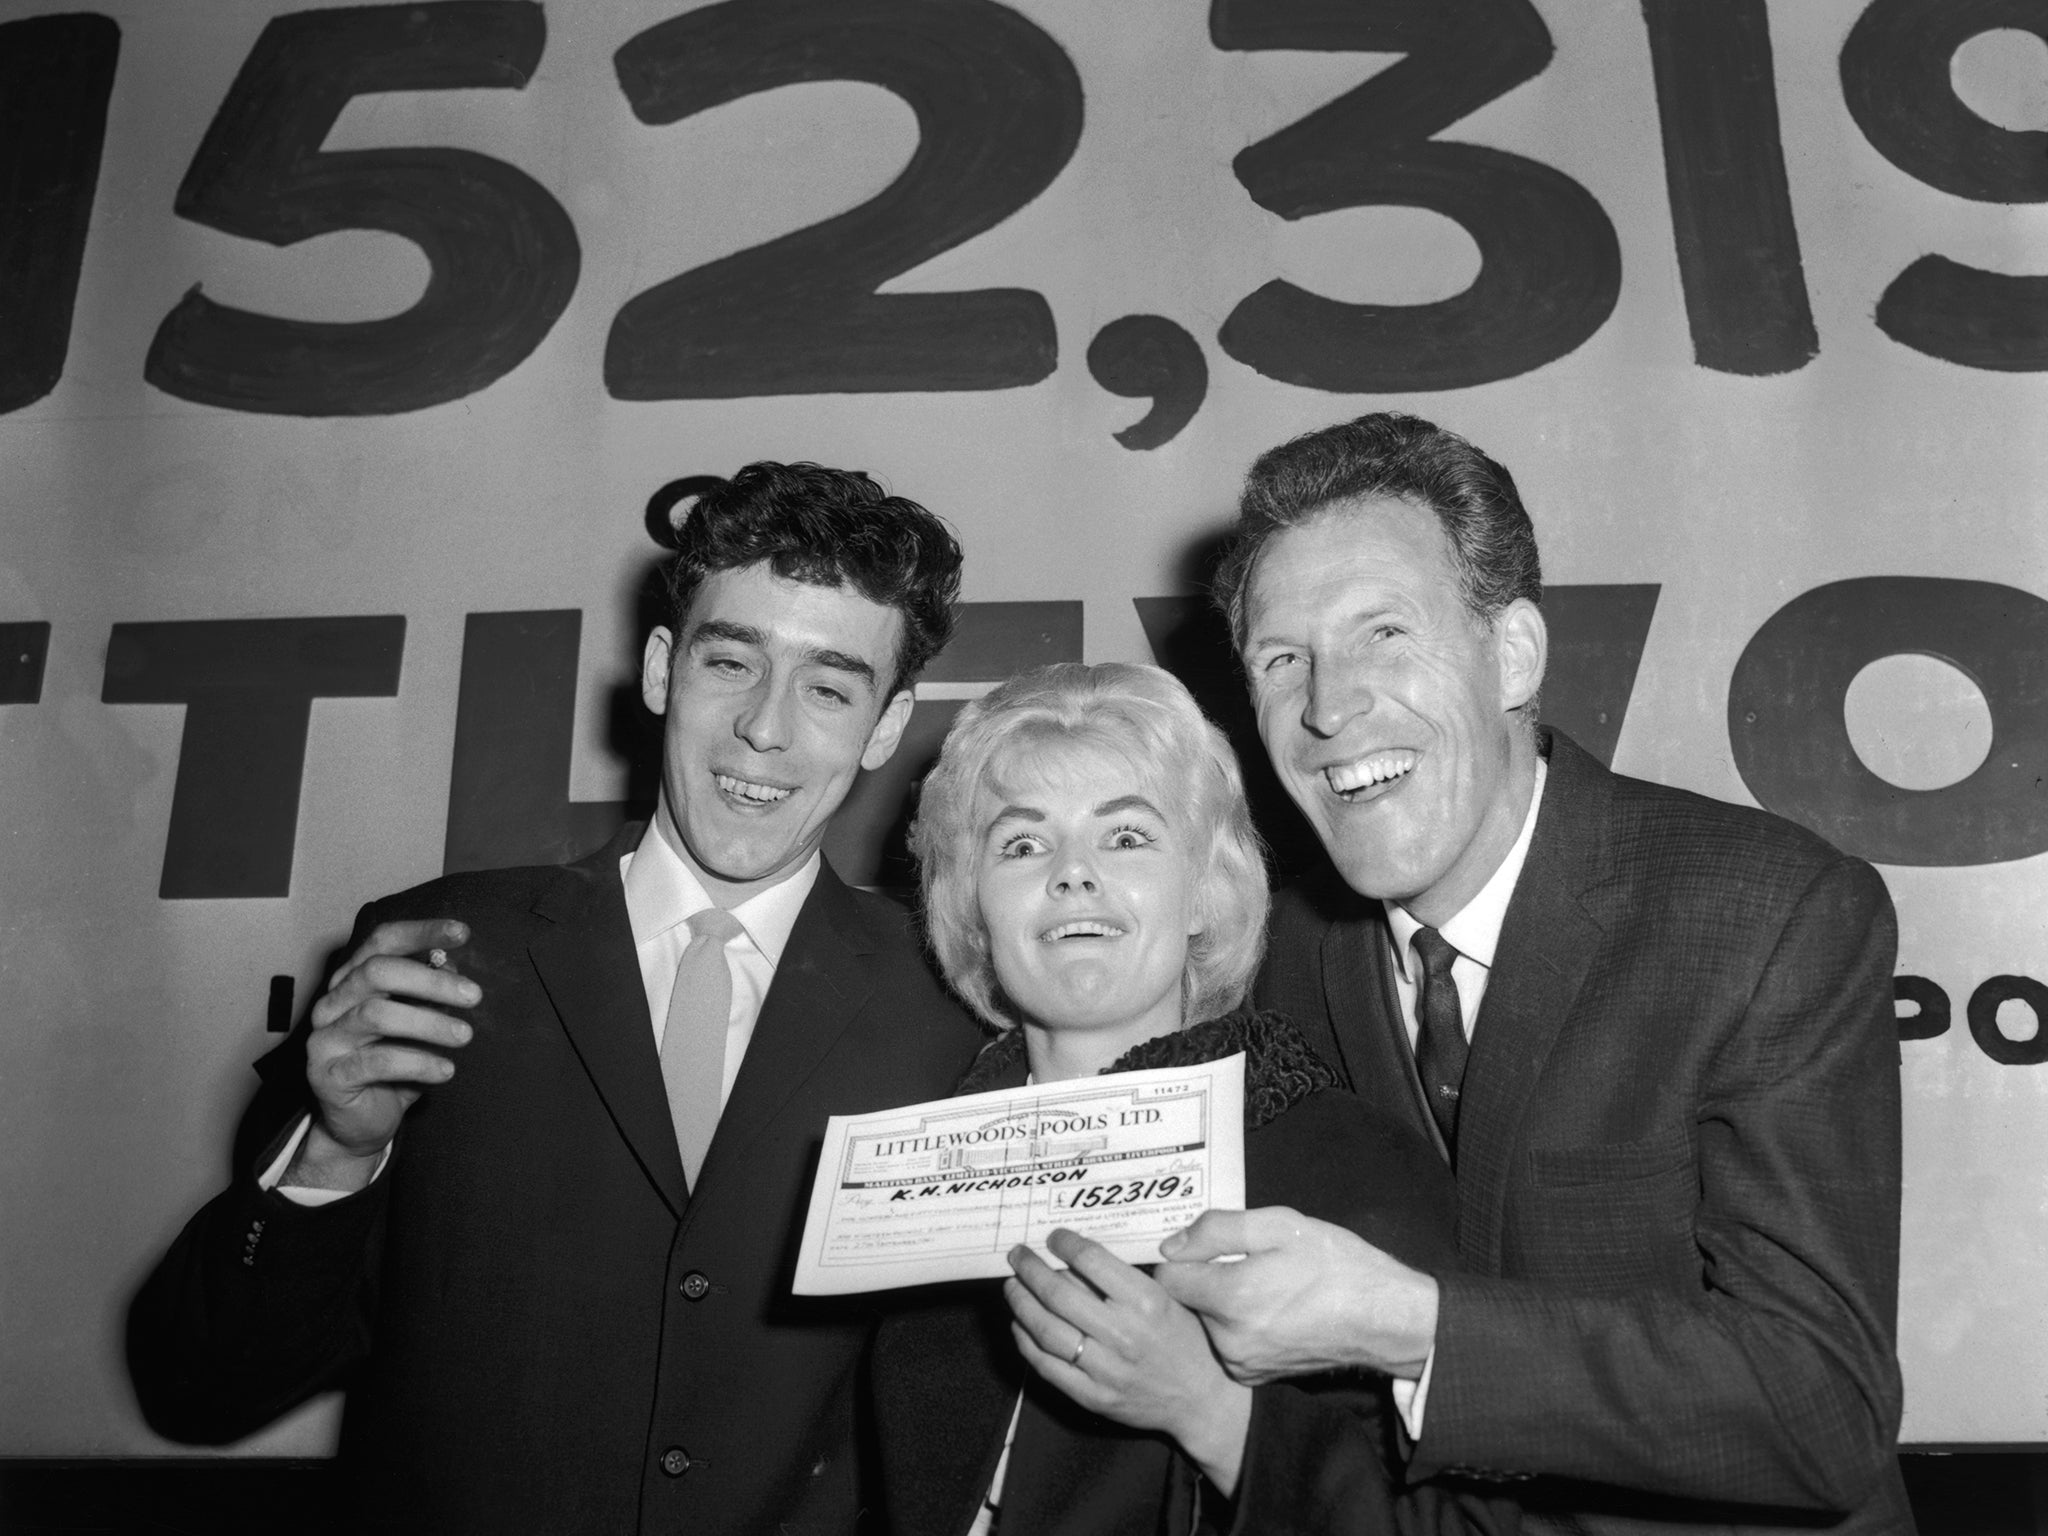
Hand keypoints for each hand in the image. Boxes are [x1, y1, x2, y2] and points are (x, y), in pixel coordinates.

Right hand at [290, 918, 479, 1190]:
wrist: (361, 1124)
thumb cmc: (394, 1066)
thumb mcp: (419, 1024)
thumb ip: (430, 994)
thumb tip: (452, 963)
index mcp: (352, 981)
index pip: (381, 941)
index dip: (420, 932)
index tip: (462, 933)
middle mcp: (332, 1003)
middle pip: (377, 972)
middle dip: (431, 981)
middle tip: (474, 996)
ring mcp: (324, 1038)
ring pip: (376, 1015)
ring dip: (429, 1023)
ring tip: (465, 1036)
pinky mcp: (326, 1075)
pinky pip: (377, 1062)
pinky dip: (418, 1063)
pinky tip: (446, 1071)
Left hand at [1005, 1228, 1252, 1496]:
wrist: (1202, 1399)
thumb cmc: (1187, 1339)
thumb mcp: (1168, 1298)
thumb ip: (1125, 1279)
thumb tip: (1076, 1256)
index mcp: (1146, 1302)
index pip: (1091, 1261)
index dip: (1065, 1243)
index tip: (1053, 1237)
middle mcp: (1123, 1334)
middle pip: (1059, 1294)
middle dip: (1031, 1269)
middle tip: (1018, 1255)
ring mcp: (1106, 1369)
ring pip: (1046, 1330)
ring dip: (1021, 1303)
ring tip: (1012, 1286)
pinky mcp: (1093, 1396)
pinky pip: (1048, 1366)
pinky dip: (1026, 1342)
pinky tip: (1019, 1324)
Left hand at [1155, 1207, 1438, 1383]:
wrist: (1384, 1319)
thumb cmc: (1336, 1265)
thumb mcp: (1280, 1225)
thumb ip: (1217, 1230)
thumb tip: (1171, 1245)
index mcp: (1231, 1298)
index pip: (1166, 1278)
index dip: (1183, 1256)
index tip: (1205, 1247)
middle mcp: (1228, 1339)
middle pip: (1187, 1301)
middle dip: (1206, 1278)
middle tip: (1246, 1261)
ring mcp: (1241, 1363)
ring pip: (1206, 1322)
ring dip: (1222, 1302)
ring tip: (1265, 1285)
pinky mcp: (1255, 1375)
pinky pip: (1227, 1342)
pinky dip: (1238, 1325)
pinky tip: (1272, 1310)